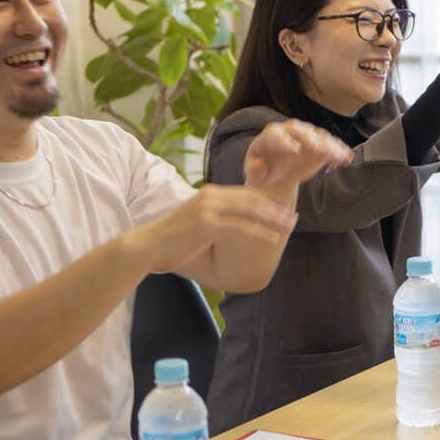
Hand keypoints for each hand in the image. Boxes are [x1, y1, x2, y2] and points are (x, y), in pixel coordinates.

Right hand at [126, 185, 298, 273]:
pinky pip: (240, 228)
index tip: (285, 207)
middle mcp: (210, 196)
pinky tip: (272, 239)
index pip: (246, 193)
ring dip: (273, 219)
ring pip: (250, 211)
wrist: (146, 246)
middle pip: (252, 199)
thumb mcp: (197, 221)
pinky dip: (259, 233)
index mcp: (210, 193)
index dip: (268, 200)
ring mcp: (208, 209)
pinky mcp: (206, 225)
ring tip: (289, 227)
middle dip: (275, 208)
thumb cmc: (172, 238)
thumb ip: (216, 217)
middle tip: (293, 216)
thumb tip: (233, 225)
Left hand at [243, 119, 352, 189]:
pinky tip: (346, 159)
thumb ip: (255, 171)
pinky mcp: (320, 144)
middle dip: (311, 140)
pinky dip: (339, 150)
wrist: (278, 175)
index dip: (284, 141)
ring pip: (320, 136)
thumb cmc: (263, 174)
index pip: (275, 134)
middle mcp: (289, 131)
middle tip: (321, 150)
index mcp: (270, 137)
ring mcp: (307, 136)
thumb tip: (261, 165)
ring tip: (339, 157)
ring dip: (330, 146)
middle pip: (301, 131)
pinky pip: (331, 143)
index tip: (294, 151)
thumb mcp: (255, 175)